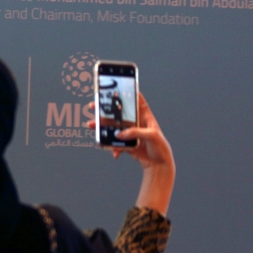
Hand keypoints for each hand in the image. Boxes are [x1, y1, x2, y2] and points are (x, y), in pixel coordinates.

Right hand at [86, 93, 174, 215]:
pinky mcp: (125, 144)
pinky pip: (115, 143)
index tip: (118, 86)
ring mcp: (129, 134)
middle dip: (106, 109)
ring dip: (102, 128)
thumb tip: (119, 134)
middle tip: (94, 105)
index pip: (137, 101)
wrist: (158, 165)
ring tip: (92, 125)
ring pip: (113, 128)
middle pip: (119, 114)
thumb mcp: (152, 136)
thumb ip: (135, 133)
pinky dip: (112, 148)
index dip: (129, 93)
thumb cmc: (160, 147)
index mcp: (145, 117)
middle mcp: (136, 123)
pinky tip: (115, 153)